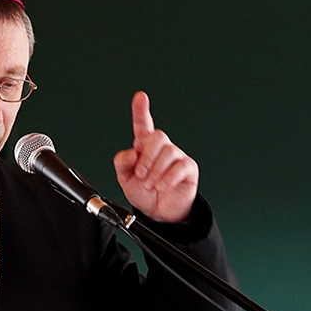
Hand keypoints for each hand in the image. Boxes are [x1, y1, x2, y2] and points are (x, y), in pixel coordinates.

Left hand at [112, 91, 197, 223]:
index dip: (141, 110)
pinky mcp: (188, 168)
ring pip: (169, 152)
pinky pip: (181, 166)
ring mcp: (176, 157)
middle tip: (140, 175)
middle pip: (158, 137)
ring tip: (150, 185)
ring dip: (155, 171)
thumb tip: (133, 152)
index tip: (140, 97)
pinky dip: (168, 179)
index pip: (143, 124)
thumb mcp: (124, 178)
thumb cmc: (143, 192)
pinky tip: (162, 187)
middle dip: (147, 157)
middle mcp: (161, 148)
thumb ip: (122, 162)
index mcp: (144, 147)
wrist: (157, 212)